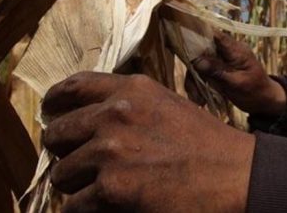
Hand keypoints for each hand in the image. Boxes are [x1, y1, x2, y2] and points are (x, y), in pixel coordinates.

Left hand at [42, 72, 254, 212]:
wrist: (236, 177)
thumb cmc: (206, 145)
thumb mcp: (166, 105)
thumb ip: (128, 104)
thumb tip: (90, 118)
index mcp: (130, 90)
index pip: (73, 86)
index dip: (54, 101)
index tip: (50, 113)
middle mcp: (115, 114)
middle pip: (57, 134)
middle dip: (65, 152)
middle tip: (79, 165)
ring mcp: (111, 152)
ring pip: (62, 174)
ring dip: (76, 186)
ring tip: (99, 190)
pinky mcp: (111, 190)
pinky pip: (73, 206)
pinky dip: (83, 211)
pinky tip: (104, 209)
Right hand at [191, 31, 285, 115]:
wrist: (265, 101)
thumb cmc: (256, 91)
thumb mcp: (238, 83)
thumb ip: (218, 71)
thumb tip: (197, 61)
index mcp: (235, 50)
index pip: (216, 35)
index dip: (199, 34)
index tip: (183, 39)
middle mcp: (226, 52)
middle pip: (201, 51)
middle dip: (193, 69)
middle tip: (192, 89)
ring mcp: (220, 61)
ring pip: (198, 65)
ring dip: (195, 82)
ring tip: (197, 99)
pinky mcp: (216, 70)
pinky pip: (201, 74)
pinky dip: (198, 86)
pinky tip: (199, 100)